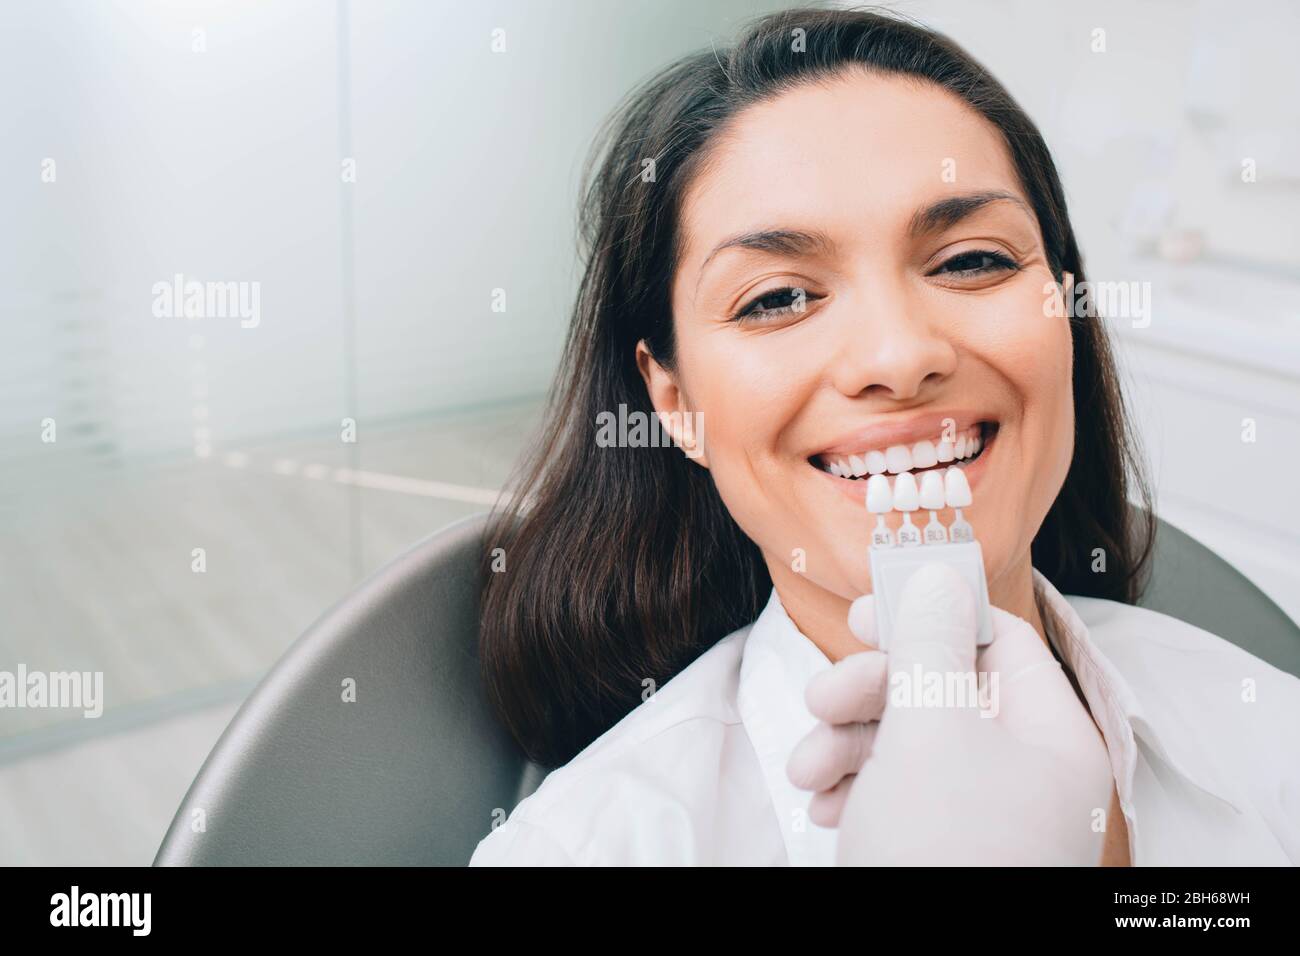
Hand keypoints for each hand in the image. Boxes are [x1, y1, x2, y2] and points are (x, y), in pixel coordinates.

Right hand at [790, 563, 1115, 864]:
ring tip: (809, 770)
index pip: (997, 643)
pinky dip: (855, 789)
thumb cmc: (942, 857)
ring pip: (908, 743)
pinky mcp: (942, 849)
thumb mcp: (928, 733)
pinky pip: (897, 793)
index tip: (864, 613)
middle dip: (870, 690)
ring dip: (847, 742)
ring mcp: (982, 817)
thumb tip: (937, 576)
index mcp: (1049, 738)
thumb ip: (928, 645)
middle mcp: (1024, 775)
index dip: (929, 617)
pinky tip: (825, 806)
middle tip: (822, 698)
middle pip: (942, 690)